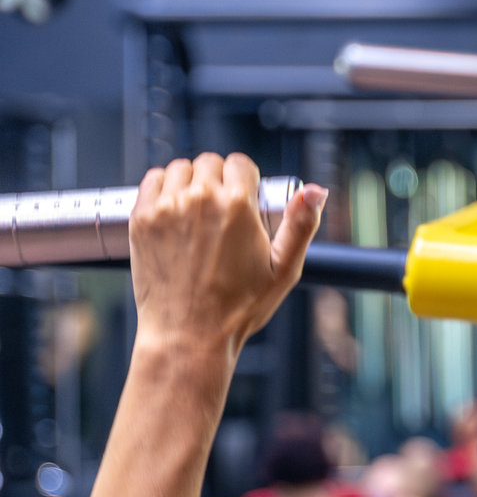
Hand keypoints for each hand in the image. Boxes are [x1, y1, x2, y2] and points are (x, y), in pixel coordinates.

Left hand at [130, 153, 326, 354]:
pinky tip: (174, 208)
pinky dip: (163, 187)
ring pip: (180, 168)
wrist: (189, 334)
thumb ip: (302, 224)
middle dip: (220, 178)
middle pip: (210, 162)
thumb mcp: (285, 269)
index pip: (241, 163)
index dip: (247, 179)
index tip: (246, 197)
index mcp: (237, 206)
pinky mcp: (141, 219)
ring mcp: (166, 207)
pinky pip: (151, 181)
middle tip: (224, 209)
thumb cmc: (237, 308)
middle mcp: (199, 199)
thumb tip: (315, 191)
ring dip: (191, 180)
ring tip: (199, 209)